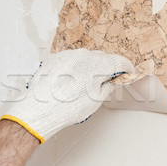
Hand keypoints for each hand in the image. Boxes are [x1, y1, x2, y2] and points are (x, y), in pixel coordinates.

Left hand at [1, 49, 133, 142]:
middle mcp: (83, 55)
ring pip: (86, 58)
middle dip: (108, 68)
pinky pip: (71, 59)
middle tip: (108, 81)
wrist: (39, 110)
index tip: (128, 72)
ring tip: (85, 85)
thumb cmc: (66, 108)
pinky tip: (71, 82)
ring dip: (90, 67)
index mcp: (97, 65)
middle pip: (103, 58)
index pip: (119, 61)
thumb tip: (113, 81)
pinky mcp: (55, 58)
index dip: (126, 68)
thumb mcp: (96, 100)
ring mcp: (68, 55)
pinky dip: (75, 67)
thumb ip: (108, 86)